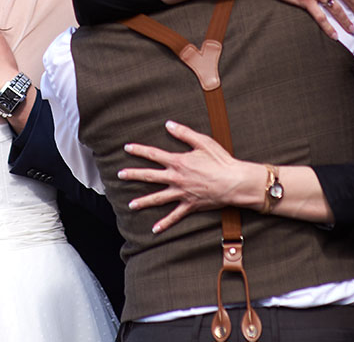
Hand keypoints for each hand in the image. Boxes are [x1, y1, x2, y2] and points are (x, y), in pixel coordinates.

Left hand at [118, 121, 264, 233]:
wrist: (234, 182)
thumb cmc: (220, 160)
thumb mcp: (203, 142)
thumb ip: (184, 133)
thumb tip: (168, 124)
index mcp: (178, 161)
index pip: (154, 154)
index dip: (139, 150)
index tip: (127, 148)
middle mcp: (176, 178)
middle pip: (150, 176)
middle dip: (134, 175)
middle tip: (120, 175)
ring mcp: (182, 193)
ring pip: (158, 198)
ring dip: (144, 201)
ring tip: (131, 205)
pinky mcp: (190, 205)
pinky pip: (175, 216)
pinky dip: (165, 223)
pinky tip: (154, 229)